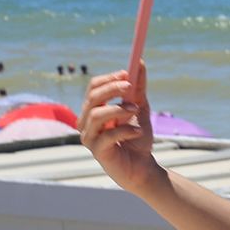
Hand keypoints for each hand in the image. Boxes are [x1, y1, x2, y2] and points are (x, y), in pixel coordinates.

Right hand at [79, 64, 161, 194]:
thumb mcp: (140, 108)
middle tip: (130, 86)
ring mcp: (89, 137)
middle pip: (92, 98)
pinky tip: (137, 132)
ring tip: (136, 110)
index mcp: (94, 109)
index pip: (93, 87)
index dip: (109, 79)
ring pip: (96, 114)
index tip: (127, 73)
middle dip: (112, 89)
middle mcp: (87, 122)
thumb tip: (139, 62)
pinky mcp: (97, 152)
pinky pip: (107, 135)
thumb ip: (138, 88)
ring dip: (119, 109)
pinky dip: (125, 130)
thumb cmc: (137, 138)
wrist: (143, 167)